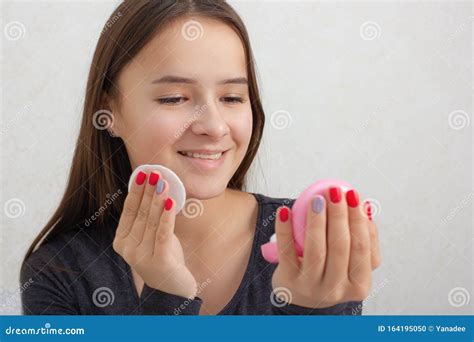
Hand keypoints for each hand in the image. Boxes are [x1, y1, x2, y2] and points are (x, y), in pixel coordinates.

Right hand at [113, 170, 196, 297]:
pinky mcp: (160, 262)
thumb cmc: (164, 257)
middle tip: (154, 172)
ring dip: (158, 199)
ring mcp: (142, 257)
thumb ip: (149, 218)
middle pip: (140, 214)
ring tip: (163, 182)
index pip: (129, 211)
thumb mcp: (152, 236)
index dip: (135, 191)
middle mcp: (128, 250)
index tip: (141, 174)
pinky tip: (170, 202)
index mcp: (121, 242)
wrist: (173, 289)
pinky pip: (163, 234)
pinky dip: (167, 216)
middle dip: (148, 191)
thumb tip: (155, 188)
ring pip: (151, 221)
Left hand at [271, 187, 380, 307]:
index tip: (353, 194)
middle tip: (335, 191)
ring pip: (317, 250)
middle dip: (339, 215)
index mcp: (359, 284)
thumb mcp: (350, 264)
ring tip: (317, 199)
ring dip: (317, 220)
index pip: (363, 248)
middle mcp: (337, 289)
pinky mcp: (289, 281)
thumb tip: (365, 206)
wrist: (299, 297)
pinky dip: (284, 229)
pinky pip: (286, 251)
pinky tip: (285, 212)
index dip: (359, 219)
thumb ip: (361, 238)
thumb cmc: (329, 271)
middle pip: (341, 247)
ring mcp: (311, 286)